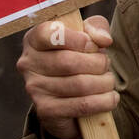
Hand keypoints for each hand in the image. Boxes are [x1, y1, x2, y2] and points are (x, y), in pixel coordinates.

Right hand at [17, 15, 117, 138]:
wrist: (67, 97)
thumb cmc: (78, 56)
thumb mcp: (87, 34)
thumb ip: (96, 27)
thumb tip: (104, 39)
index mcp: (34, 39)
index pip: (50, 34)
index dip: (77, 39)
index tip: (93, 45)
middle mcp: (28, 63)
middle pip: (69, 62)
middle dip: (98, 63)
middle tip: (106, 65)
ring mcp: (35, 89)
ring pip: (79, 84)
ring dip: (104, 82)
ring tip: (109, 81)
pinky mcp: (46, 110)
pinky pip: (82, 105)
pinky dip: (103, 101)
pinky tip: (110, 98)